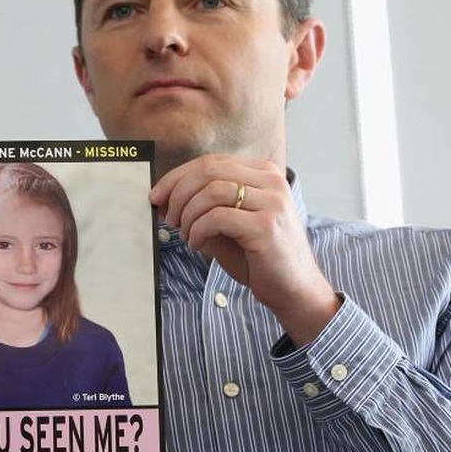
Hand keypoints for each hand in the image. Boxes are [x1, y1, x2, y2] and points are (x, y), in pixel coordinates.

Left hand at [152, 155, 339, 343]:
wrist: (293, 289)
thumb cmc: (258, 257)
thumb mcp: (226, 225)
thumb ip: (200, 208)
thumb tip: (163, 200)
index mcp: (263, 174)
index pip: (210, 162)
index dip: (177, 177)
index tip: (157, 196)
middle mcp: (271, 182)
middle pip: (208, 171)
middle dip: (177, 193)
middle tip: (168, 218)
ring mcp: (271, 202)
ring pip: (211, 191)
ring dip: (187, 215)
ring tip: (185, 234)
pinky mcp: (265, 226)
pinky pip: (217, 217)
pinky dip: (197, 231)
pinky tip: (197, 245)